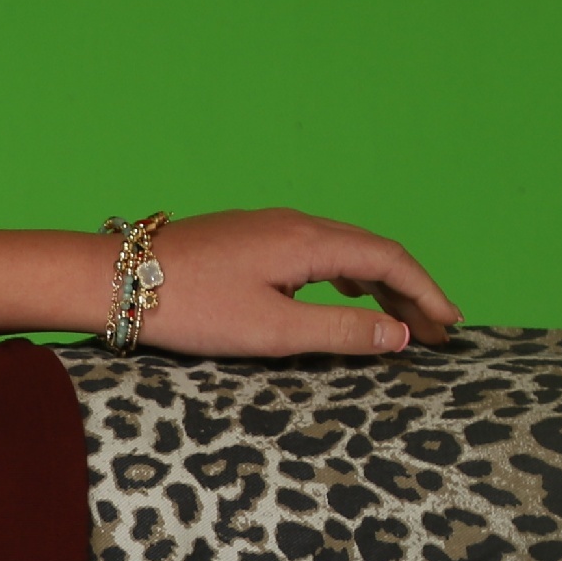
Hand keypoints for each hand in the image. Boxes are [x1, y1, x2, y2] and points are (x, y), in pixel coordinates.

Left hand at [122, 209, 463, 358]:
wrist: (112, 279)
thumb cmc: (187, 307)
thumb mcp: (272, 331)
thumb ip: (339, 334)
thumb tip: (398, 336)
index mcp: (307, 241)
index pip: (388, 260)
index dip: (425, 294)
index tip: (450, 327)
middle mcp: (294, 224)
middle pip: (372, 252)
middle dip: (409, 292)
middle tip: (435, 333)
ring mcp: (269, 228)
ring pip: (343, 251)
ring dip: (378, 286)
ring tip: (399, 322)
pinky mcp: (248, 239)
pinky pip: (316, 253)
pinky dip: (346, 277)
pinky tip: (344, 296)